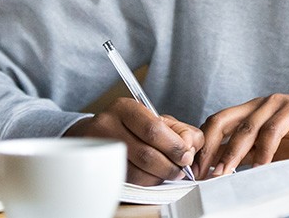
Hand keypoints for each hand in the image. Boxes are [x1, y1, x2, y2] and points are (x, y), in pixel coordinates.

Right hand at [64, 97, 202, 185]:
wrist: (98, 134)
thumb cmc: (135, 127)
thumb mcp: (158, 119)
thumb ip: (181, 130)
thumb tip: (190, 147)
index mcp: (125, 108)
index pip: (153, 129)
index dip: (174, 146)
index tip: (186, 155)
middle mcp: (108, 125)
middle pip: (145, 154)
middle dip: (169, 165)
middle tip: (181, 169)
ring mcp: (101, 148)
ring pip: (137, 172)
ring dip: (159, 176)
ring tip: (169, 172)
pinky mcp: (100, 167)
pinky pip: (129, 181)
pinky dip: (147, 182)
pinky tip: (154, 175)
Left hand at [195, 94, 288, 178]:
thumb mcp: (274, 148)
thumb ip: (251, 153)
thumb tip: (223, 168)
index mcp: (252, 110)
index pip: (217, 124)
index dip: (203, 145)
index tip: (195, 170)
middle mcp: (260, 104)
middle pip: (221, 120)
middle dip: (208, 147)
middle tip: (202, 172)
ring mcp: (276, 104)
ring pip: (244, 128)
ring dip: (231, 153)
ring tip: (223, 173)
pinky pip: (272, 131)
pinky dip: (263, 151)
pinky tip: (258, 168)